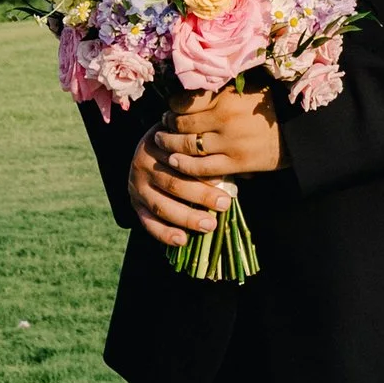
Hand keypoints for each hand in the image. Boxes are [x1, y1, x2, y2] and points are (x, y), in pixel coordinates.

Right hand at [126, 123, 236, 249]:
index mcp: (160, 144)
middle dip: (200, 196)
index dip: (204, 172)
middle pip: (173, 183)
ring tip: (209, 225)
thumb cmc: (182, 146)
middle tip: (224, 204)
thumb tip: (249, 175)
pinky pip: (148, 221)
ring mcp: (136, 184)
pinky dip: (164, 233)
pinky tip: (182, 240)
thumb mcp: (193, 142)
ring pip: (161, 205)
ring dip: (186, 217)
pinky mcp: (134, 203)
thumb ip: (213, 156)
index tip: (226, 182)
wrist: (151, 146)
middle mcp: (143, 162)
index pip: (183, 160)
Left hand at [153, 84, 283, 178]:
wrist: (298, 133)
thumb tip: (195, 85)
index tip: (171, 108)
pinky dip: (184, 165)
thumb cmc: (273, 107)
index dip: (173, 105)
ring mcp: (229, 142)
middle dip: (168, 125)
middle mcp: (224, 118)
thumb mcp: (250, 87)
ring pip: (187, 145)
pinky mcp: (235, 163)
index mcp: (227, 96)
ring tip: (161, 142)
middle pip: (182, 123)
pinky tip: (174, 161)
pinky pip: (201, 167)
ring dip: (169, 144)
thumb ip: (223, 88)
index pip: (186, 100)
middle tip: (162, 125)